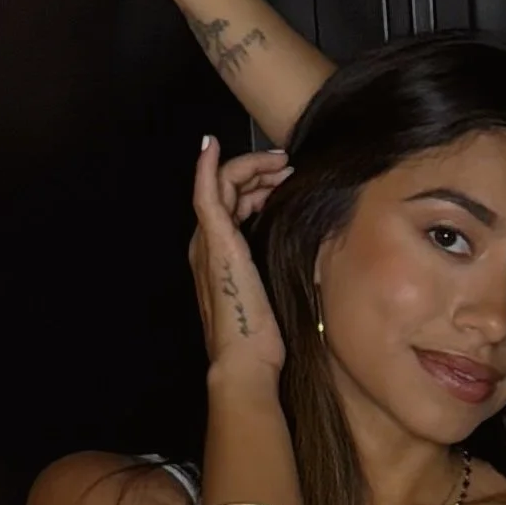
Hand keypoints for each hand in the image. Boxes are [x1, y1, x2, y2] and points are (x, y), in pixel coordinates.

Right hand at [189, 136, 290, 379]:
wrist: (244, 360)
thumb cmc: (261, 336)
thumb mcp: (273, 289)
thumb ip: (277, 263)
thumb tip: (298, 241)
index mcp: (220, 256)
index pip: (232, 204)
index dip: (256, 184)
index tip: (283, 177)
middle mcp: (207, 245)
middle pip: (228, 189)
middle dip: (258, 171)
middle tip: (287, 165)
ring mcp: (209, 241)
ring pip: (224, 184)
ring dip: (252, 166)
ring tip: (282, 164)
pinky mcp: (216, 240)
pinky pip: (207, 191)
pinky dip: (208, 165)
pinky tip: (211, 144)